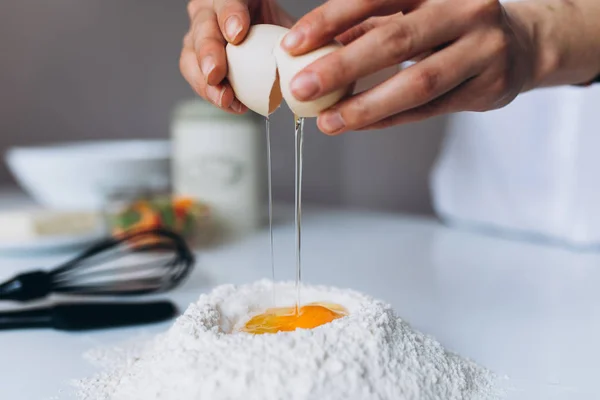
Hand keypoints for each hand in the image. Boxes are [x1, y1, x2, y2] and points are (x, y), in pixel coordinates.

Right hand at [180, 0, 293, 113]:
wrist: (269, 44)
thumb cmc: (278, 31)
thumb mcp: (289, 27)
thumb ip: (296, 35)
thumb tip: (314, 53)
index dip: (230, 16)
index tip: (237, 35)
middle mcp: (209, 11)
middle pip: (203, 28)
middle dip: (208, 53)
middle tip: (216, 73)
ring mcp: (198, 36)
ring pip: (191, 56)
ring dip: (205, 81)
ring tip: (224, 98)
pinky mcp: (196, 61)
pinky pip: (197, 79)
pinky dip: (213, 94)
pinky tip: (232, 104)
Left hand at [280, 0, 537, 133]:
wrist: (521, 44)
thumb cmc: (452, 24)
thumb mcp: (414, 12)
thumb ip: (369, 26)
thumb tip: (313, 48)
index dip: (331, 19)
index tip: (293, 44)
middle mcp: (464, 9)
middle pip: (395, 39)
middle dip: (341, 66)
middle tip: (302, 88)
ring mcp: (482, 49)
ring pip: (416, 83)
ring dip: (366, 106)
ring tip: (329, 121)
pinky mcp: (488, 87)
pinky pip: (429, 109)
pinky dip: (390, 119)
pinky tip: (360, 124)